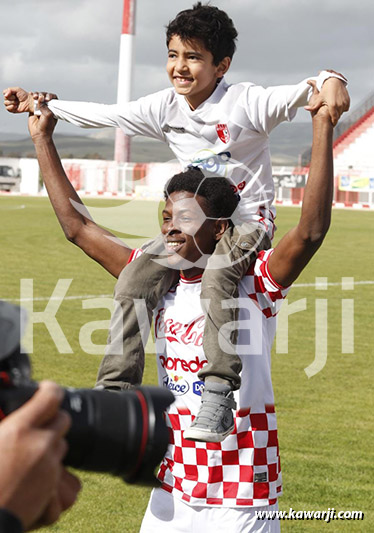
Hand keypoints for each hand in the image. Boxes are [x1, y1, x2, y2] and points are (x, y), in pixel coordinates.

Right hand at [0, 381, 80, 530]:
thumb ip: (8, 424)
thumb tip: (12, 418)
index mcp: (19, 429)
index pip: (50, 396)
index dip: (50, 389)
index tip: (47, 389)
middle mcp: (40, 445)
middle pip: (63, 420)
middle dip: (52, 422)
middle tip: (36, 428)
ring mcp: (50, 468)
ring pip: (62, 446)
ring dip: (50, 449)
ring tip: (28, 460)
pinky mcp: (54, 490)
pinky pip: (65, 476)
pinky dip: (54, 477)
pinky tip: (37, 480)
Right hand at [3, 87, 33, 113]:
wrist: (29, 102)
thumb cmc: (25, 95)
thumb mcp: (17, 89)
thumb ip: (10, 90)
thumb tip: (5, 95)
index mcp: (9, 93)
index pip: (4, 93)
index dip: (9, 93)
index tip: (15, 94)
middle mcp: (9, 99)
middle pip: (5, 98)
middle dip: (12, 98)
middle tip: (17, 98)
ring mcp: (10, 104)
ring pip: (5, 103)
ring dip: (13, 102)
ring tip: (18, 102)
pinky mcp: (12, 109)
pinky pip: (7, 108)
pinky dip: (11, 107)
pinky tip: (16, 106)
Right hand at [28, 94, 57, 140]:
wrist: (39, 134)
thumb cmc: (46, 127)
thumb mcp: (48, 115)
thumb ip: (45, 106)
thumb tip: (40, 98)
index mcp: (53, 109)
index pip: (53, 98)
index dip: (50, 96)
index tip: (47, 98)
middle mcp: (47, 107)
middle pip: (45, 96)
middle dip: (42, 94)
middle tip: (39, 97)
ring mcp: (40, 108)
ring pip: (38, 97)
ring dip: (36, 95)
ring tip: (34, 96)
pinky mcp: (33, 109)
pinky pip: (32, 101)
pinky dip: (31, 96)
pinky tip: (30, 94)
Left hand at [305, 75, 349, 125]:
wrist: (334, 81)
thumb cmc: (325, 90)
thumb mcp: (319, 98)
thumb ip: (313, 106)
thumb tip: (305, 108)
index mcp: (332, 106)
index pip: (334, 119)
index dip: (333, 122)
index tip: (331, 124)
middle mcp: (340, 105)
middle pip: (338, 116)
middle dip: (335, 118)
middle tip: (331, 118)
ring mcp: (344, 102)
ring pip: (342, 112)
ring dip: (339, 113)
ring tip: (334, 111)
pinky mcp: (348, 100)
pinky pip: (345, 108)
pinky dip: (342, 108)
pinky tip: (338, 106)